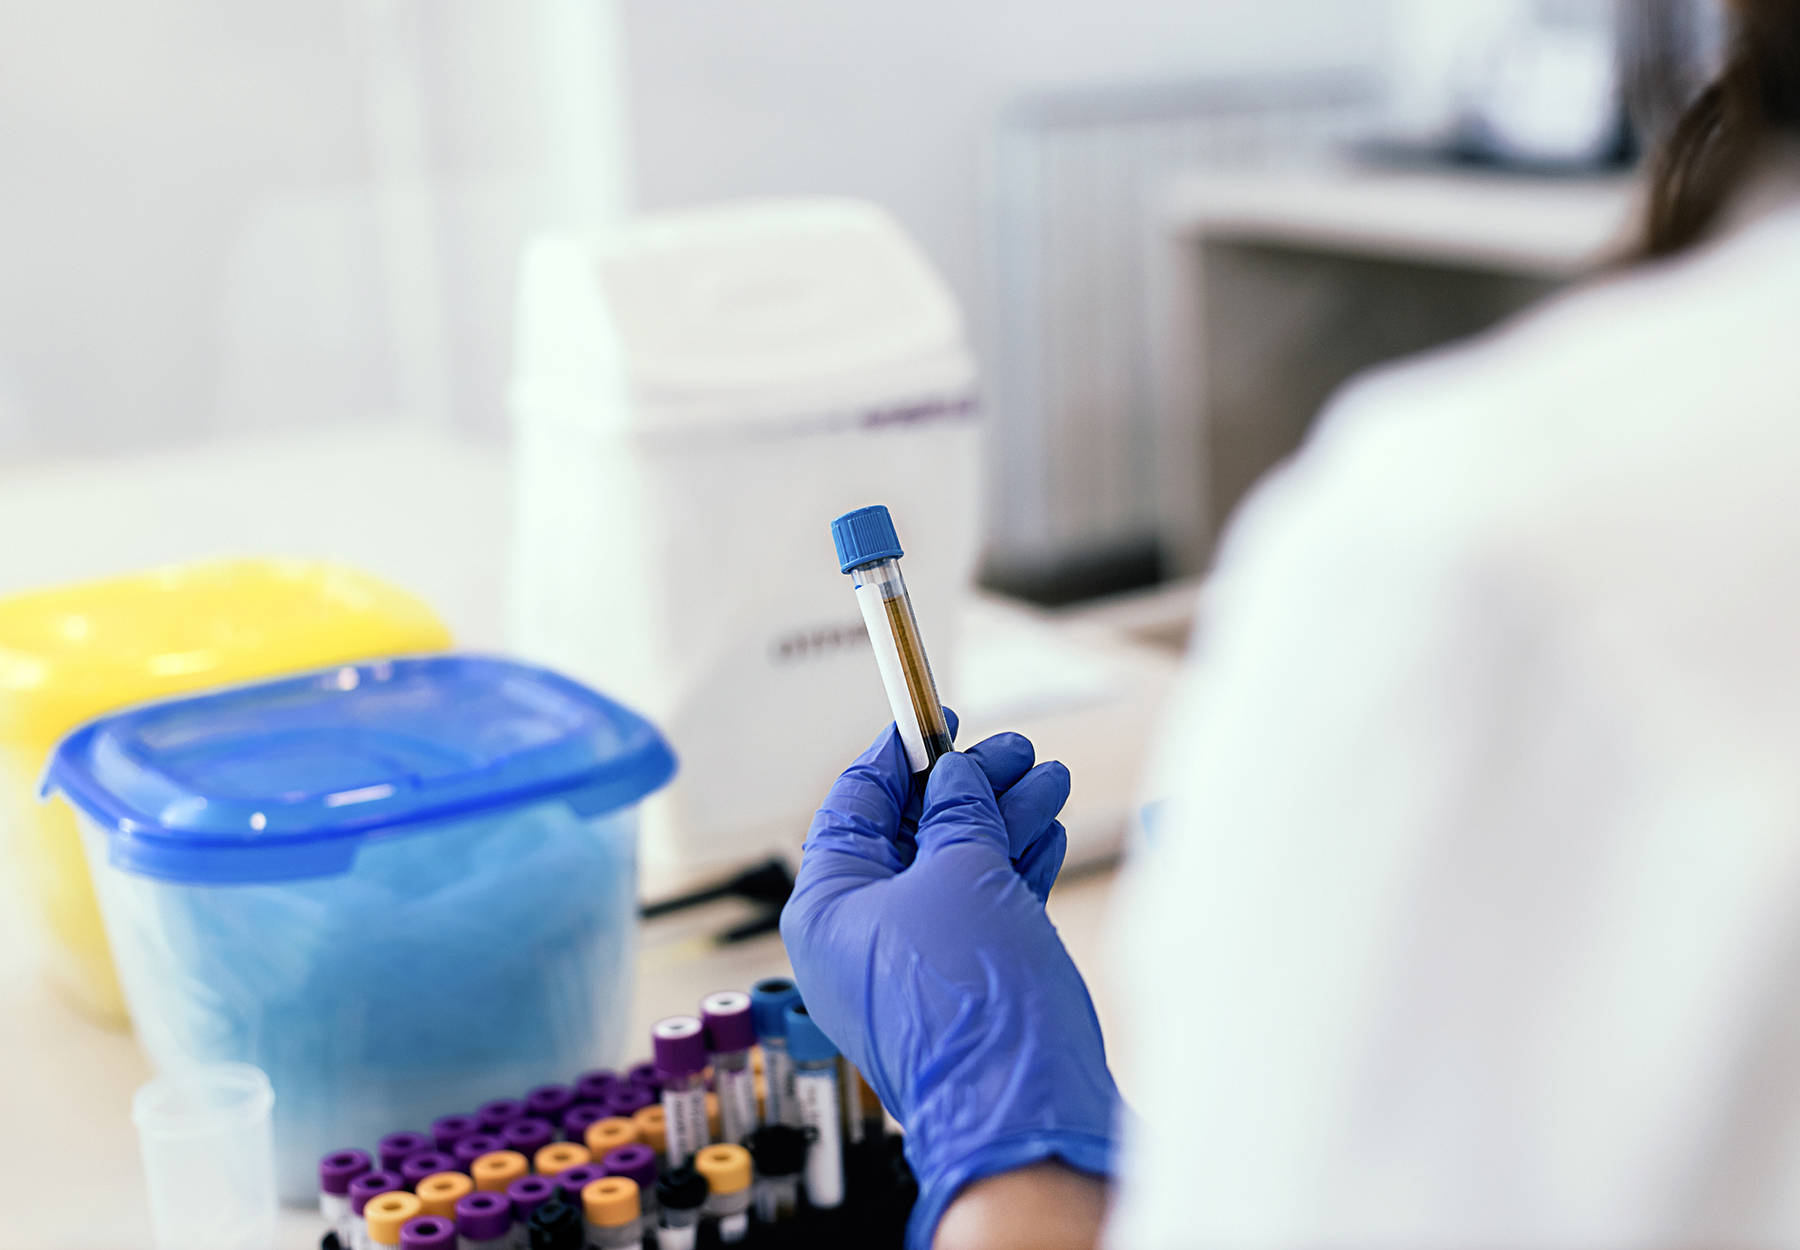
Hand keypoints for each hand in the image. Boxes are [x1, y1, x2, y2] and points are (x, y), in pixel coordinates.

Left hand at [780, 715, 1119, 1249]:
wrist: (1020, 1110)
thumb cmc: (967, 1004)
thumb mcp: (960, 873)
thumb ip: (959, 811)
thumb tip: (957, 775)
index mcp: (828, 905)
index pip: (855, 805)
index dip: (897, 753)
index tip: (930, 716)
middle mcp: (862, 936)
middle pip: (913, 833)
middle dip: (969, 785)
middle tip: (1015, 747)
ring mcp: (915, 965)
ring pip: (958, 868)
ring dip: (1005, 817)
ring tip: (1049, 776)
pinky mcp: (964, 988)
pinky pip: (984, 908)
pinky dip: (1017, 866)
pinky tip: (1048, 830)